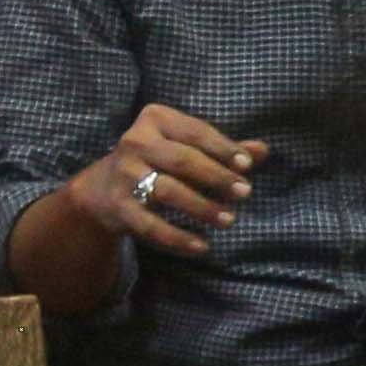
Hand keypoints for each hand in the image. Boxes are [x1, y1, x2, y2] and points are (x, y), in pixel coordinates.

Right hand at [64, 107, 261, 258]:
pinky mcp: (118, 206)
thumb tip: (263, 151)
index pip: (195, 131)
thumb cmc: (159, 160)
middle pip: (182, 160)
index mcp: (155, 118)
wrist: (103, 188)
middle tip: (244, 193)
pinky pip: (151, 225)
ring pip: (167, 192)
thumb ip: (222, 149)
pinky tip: (202, 246)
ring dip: (201, 208)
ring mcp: (124, 175)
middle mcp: (135, 141)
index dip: (223, 148)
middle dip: (216, 177)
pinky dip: (178, 238)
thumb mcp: (186, 146)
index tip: (248, 166)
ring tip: (229, 220)